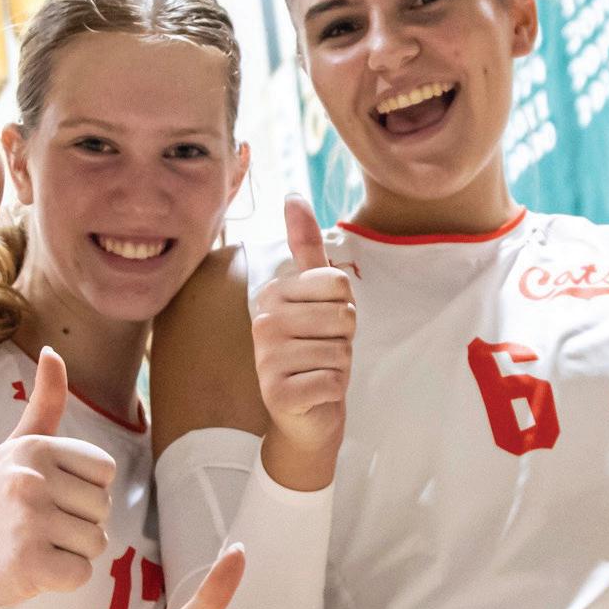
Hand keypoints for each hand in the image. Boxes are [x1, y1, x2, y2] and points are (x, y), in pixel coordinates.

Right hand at [0, 347, 115, 608]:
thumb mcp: (18, 447)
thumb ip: (45, 403)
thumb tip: (52, 350)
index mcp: (34, 448)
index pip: (104, 472)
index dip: (84, 490)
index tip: (49, 496)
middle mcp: (30, 479)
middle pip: (103, 509)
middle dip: (80, 523)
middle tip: (40, 525)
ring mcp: (28, 521)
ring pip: (96, 543)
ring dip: (73, 552)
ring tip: (37, 544)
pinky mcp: (29, 562)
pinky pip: (81, 574)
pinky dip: (64, 579)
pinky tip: (35, 567)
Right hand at [252, 198, 353, 472]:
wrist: (305, 414)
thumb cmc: (315, 351)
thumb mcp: (317, 297)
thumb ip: (306, 247)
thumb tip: (293, 195)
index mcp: (272, 293)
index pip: (339, 283)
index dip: (345, 308)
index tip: (324, 325)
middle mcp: (263, 321)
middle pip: (344, 316)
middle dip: (345, 339)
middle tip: (323, 352)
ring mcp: (266, 357)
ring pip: (340, 350)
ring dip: (340, 366)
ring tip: (318, 371)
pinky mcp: (278, 392)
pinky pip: (333, 380)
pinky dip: (334, 390)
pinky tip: (315, 393)